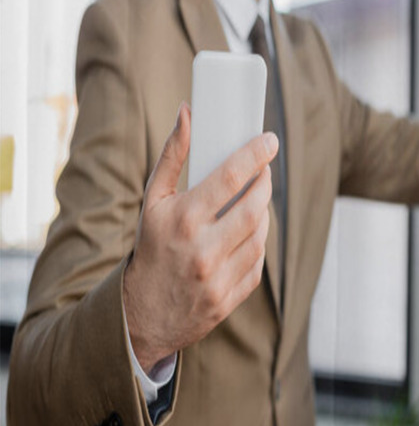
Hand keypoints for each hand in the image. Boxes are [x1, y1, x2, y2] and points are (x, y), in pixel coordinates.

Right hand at [123, 101, 277, 374]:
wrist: (141, 313)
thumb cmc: (151, 246)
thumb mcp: (153, 200)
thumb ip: (173, 155)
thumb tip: (188, 112)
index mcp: (183, 220)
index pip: (231, 178)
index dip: (256, 154)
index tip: (270, 139)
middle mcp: (202, 249)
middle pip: (255, 207)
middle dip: (265, 183)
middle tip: (265, 171)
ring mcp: (217, 278)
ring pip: (261, 234)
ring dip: (263, 213)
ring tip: (254, 201)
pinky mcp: (229, 299)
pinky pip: (258, 262)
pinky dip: (257, 243)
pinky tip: (248, 233)